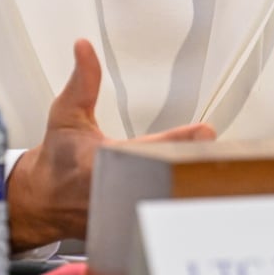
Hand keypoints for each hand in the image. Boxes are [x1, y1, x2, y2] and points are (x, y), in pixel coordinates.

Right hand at [6, 39, 214, 250]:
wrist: (45, 200)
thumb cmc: (58, 158)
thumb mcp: (66, 114)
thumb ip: (83, 81)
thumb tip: (84, 47)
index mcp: (101, 161)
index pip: (147, 149)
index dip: (177, 142)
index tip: (205, 130)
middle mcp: (116, 190)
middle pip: (166, 179)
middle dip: (195, 166)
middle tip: (223, 151)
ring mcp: (126, 212)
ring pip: (169, 201)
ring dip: (195, 186)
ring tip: (227, 171)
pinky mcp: (134, 227)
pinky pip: (167, 216)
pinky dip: (185, 205)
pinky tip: (210, 196)